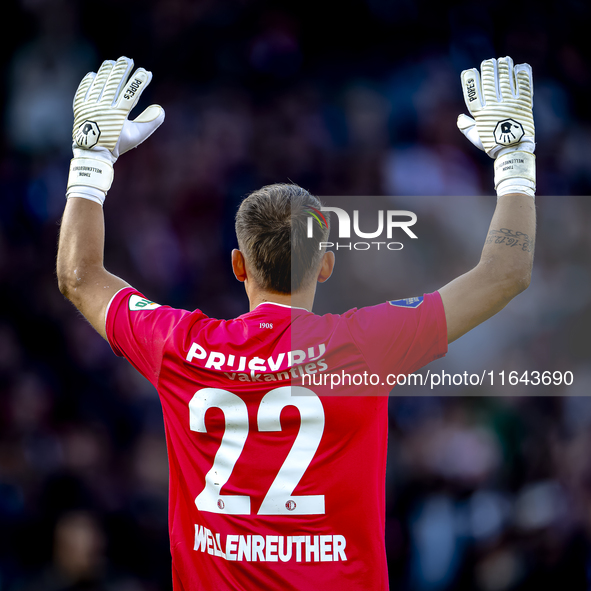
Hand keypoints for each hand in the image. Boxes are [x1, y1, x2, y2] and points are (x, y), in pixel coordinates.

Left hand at [67, 56, 164, 203]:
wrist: (94, 154)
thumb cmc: (117, 145)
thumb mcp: (136, 136)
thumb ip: (149, 122)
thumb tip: (161, 109)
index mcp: (119, 115)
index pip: (131, 93)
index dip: (139, 82)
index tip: (146, 72)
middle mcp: (104, 108)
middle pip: (114, 84)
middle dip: (122, 70)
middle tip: (128, 60)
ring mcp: (90, 107)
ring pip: (99, 84)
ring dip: (106, 72)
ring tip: (112, 62)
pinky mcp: (80, 108)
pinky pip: (83, 91)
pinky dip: (88, 82)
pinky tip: (93, 74)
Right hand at [457, 56, 535, 196]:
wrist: (513, 151)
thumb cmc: (494, 145)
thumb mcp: (477, 138)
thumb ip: (467, 128)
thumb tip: (460, 118)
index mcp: (481, 115)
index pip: (473, 94)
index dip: (470, 81)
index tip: (469, 71)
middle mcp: (494, 107)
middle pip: (489, 83)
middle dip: (489, 69)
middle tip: (490, 62)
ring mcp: (509, 104)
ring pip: (505, 81)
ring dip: (504, 68)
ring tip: (504, 60)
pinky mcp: (523, 104)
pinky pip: (523, 86)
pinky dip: (522, 75)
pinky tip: (520, 68)